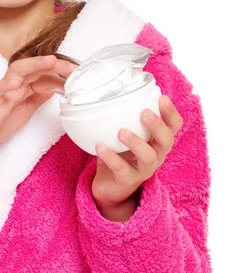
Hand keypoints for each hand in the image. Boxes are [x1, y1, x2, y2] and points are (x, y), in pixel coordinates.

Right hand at [0, 55, 77, 161]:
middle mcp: (14, 83)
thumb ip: (41, 94)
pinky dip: (5, 85)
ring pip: (17, 71)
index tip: (81, 74)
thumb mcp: (28, 107)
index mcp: (24, 85)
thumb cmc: (0, 121)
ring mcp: (2, 91)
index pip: (45, 73)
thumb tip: (59, 86)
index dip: (63, 72)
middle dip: (55, 65)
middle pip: (35, 67)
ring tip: (50, 61)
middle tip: (75, 68)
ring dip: (34, 64)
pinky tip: (14, 83)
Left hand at [91, 95, 182, 211]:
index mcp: (157, 141)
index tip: (162, 98)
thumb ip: (122, 115)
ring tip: (121, 131)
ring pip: (148, 157)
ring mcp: (143, 169)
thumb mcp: (124, 133)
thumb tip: (108, 85)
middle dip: (158, 126)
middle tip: (145, 113)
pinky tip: (100, 146)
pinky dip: (111, 157)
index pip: (173, 126)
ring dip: (136, 142)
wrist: (109, 187)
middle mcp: (155, 155)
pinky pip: (122, 169)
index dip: (171, 113)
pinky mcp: (128, 180)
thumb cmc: (120, 154)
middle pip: (166, 141)